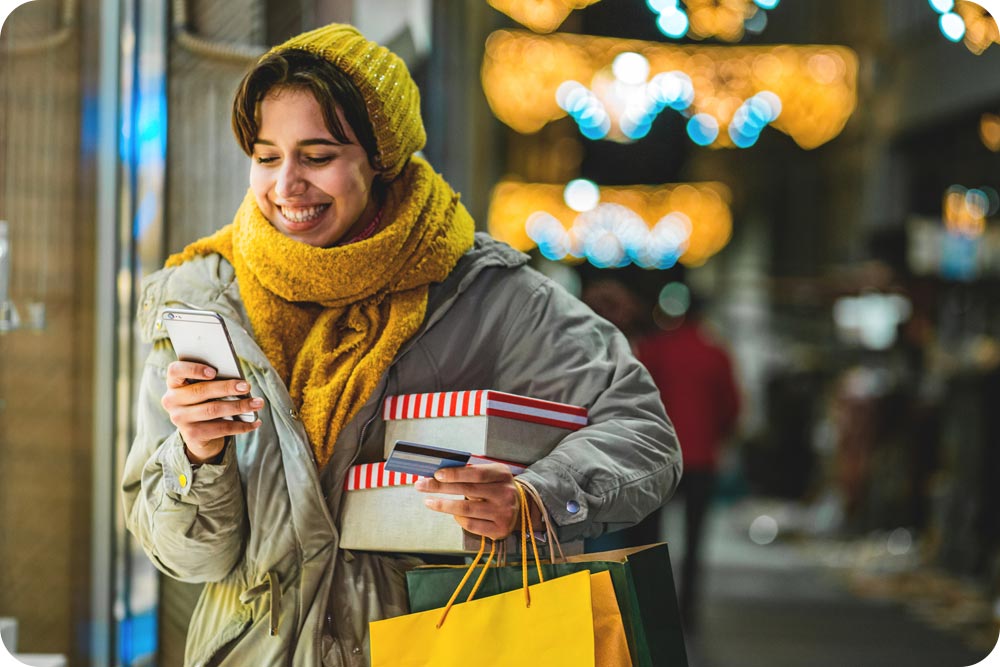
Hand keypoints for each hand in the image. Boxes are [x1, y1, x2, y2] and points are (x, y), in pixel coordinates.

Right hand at [161, 361, 262, 463]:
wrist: (198, 434)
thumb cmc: (205, 401)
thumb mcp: (204, 389)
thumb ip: (214, 380)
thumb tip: (239, 380)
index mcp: (174, 383)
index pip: (175, 370)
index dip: (193, 369)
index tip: (214, 371)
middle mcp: (172, 401)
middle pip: (201, 391)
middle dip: (227, 388)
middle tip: (247, 386)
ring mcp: (180, 419)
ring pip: (213, 410)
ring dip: (239, 406)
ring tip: (258, 403)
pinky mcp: (192, 435)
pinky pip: (221, 429)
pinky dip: (242, 425)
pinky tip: (255, 422)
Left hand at [415, 463, 540, 540]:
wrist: (521, 508)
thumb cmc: (496, 487)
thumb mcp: (490, 474)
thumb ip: (470, 472)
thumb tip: (440, 473)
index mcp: (502, 475)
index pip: (476, 474)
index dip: (455, 474)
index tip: (436, 474)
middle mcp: (505, 494)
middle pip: (467, 491)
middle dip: (440, 488)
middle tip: (421, 485)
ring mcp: (503, 513)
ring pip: (466, 510)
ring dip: (443, 505)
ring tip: (428, 501)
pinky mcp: (498, 530)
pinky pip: (470, 524)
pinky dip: (457, 518)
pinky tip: (451, 513)